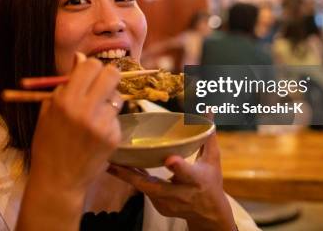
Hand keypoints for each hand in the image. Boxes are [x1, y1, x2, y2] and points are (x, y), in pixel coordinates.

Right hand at [18, 53, 122, 229]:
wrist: (58, 180)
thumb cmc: (48, 143)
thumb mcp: (48, 110)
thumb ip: (64, 84)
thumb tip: (80, 58)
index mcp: (66, 100)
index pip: (91, 65)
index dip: (91, 67)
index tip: (88, 75)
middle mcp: (86, 109)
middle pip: (112, 74)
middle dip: (107, 76)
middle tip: (100, 86)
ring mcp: (102, 124)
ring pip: (118, 96)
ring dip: (109, 99)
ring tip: (95, 113)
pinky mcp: (113, 136)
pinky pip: (116, 117)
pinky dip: (108, 120)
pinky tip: (96, 132)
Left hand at [108, 133, 236, 230]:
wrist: (208, 214)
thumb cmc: (211, 181)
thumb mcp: (212, 159)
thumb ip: (207, 135)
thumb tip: (208, 109)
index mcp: (196, 180)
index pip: (187, 173)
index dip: (178, 167)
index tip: (169, 159)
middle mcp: (181, 194)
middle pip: (156, 186)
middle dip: (134, 176)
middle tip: (115, 163)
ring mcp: (169, 203)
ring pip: (144, 189)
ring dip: (126, 176)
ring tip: (110, 163)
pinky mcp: (160, 207)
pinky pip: (143, 190)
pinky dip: (132, 179)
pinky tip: (118, 168)